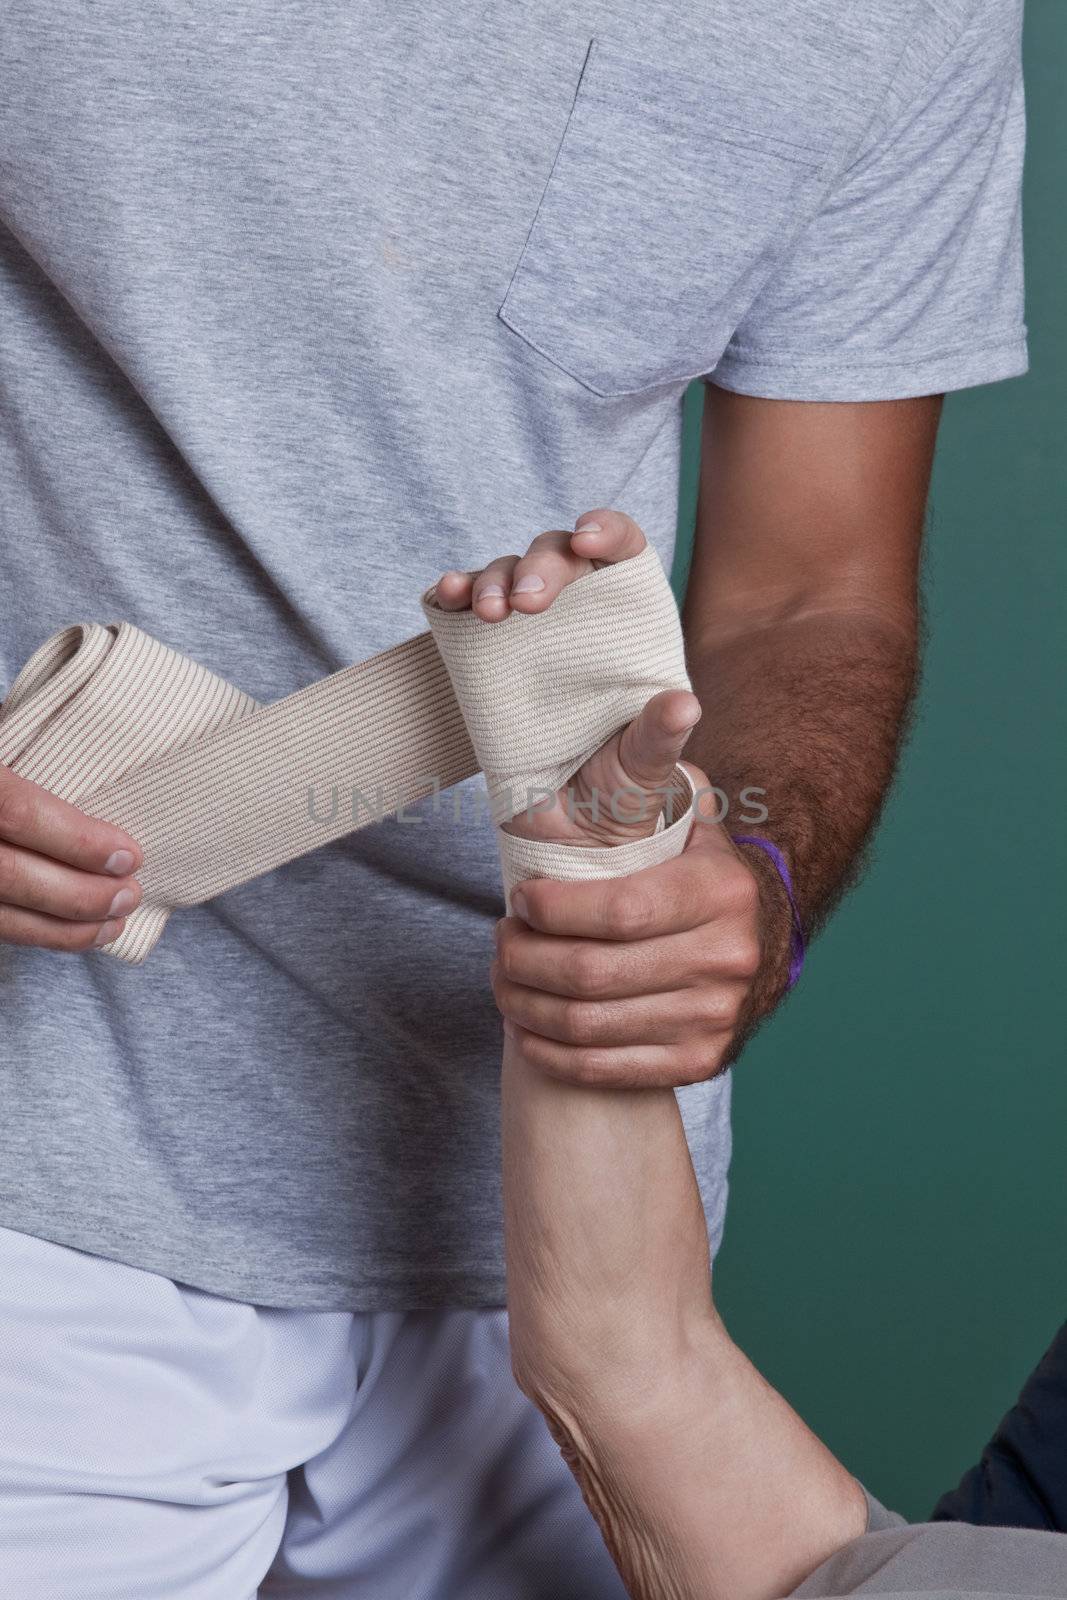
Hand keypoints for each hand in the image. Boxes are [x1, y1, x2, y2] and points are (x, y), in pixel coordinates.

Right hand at [0, 765, 142, 950]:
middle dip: (78, 894)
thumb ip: (21, 750)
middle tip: (128, 895)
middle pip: (10, 875)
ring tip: (113, 923)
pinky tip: (72, 934)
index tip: (127, 854)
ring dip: (61, 928)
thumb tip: (91, 767)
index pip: (17, 813)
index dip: (77, 840)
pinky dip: (32, 933)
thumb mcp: (1, 739)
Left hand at [435, 508, 784, 1086]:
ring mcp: (718, 1017)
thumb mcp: (674, 798)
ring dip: (528, 1008)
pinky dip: (556, 1054)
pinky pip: (611, 1070)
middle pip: (595, 977)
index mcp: (720, 891)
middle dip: (526, 963)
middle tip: (498, 943)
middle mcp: (729, 959)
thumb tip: (674, 699)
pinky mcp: (703, 1060)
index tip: (517, 900)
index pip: (618, 914)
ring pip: (594, 1028)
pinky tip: (530, 1028)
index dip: (552, 912)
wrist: (753, 929)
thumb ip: (655, 751)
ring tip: (504, 980)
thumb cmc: (684, 856)